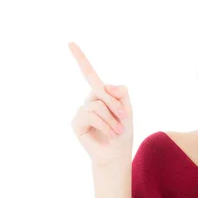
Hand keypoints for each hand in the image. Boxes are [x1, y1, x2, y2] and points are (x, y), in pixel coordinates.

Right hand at [68, 42, 133, 167]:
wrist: (117, 154)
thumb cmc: (122, 132)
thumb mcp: (127, 108)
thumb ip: (120, 92)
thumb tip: (104, 86)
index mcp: (100, 94)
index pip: (89, 73)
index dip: (80, 58)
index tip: (70, 42)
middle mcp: (89, 100)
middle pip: (102, 90)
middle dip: (116, 105)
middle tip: (124, 119)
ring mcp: (81, 110)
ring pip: (98, 104)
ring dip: (112, 118)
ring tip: (117, 130)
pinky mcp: (76, 122)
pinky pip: (92, 115)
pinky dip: (105, 124)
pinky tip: (109, 133)